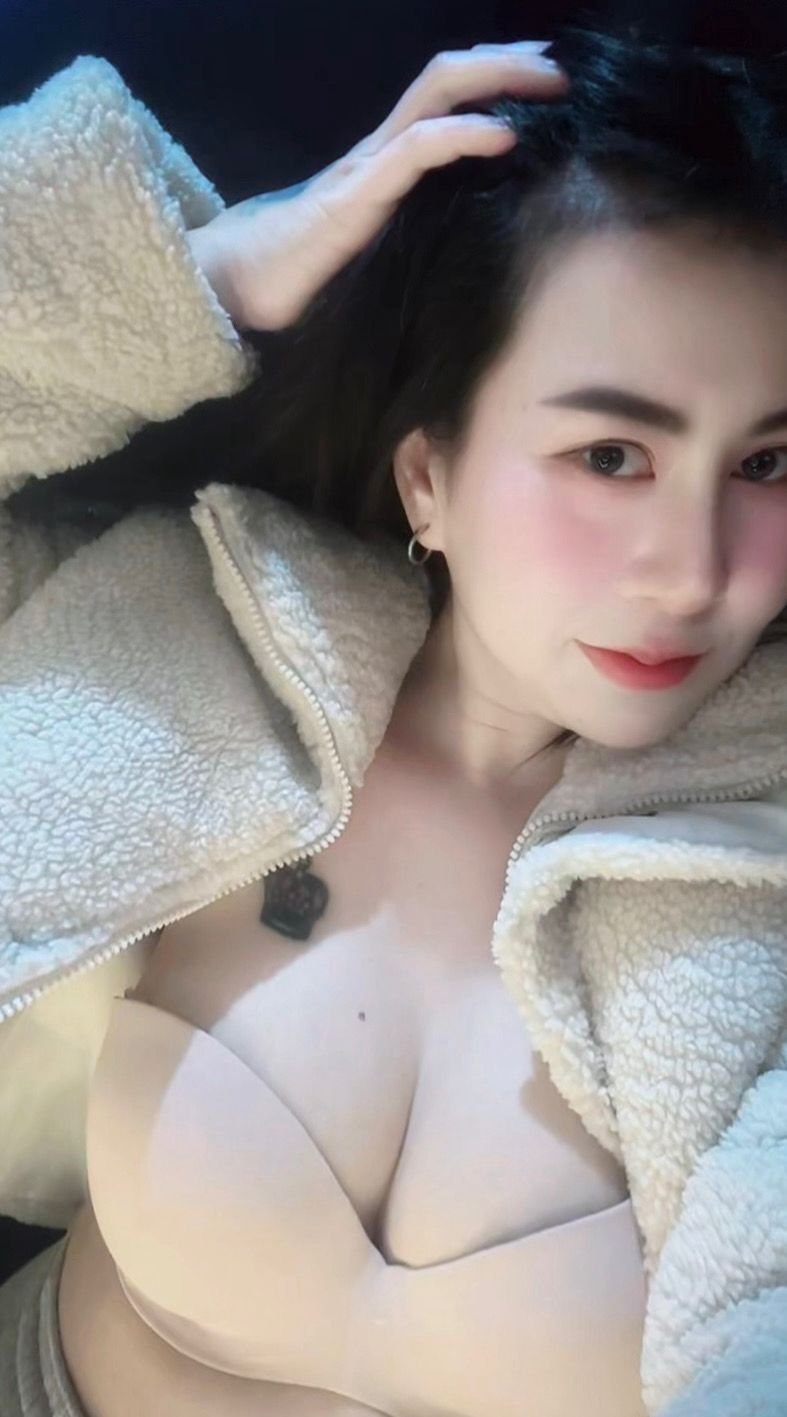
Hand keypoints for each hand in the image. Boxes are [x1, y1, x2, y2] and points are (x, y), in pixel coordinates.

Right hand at [189, 40, 566, 332]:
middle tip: (560, 67)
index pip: (442, 101)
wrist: (230, 293)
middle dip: (506, 65)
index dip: (494, 82)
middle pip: (446, 80)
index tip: (546, 83)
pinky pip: (415, 150)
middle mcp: (377, 154)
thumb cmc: (296, 284)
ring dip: (496, 79)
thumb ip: (408, 245)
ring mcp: (364, 169)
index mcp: (383, 168)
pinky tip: (505, 136)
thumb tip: (464, 265)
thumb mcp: (371, 260)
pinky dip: (463, 135)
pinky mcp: (353, 198)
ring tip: (549, 82)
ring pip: (435, 95)